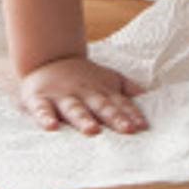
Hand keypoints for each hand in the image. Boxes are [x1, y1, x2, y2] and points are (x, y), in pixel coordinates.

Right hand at [19, 56, 147, 135]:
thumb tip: (148, 97)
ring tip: (92, 130)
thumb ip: (127, 89)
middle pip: (101, 106)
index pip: (120, 104)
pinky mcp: (39, 100)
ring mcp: (62, 97)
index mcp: (101, 91)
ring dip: (84, 120)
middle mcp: (84, 93)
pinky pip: (42, 110)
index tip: (142, 126)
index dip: (132, 114)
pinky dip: (45, 118)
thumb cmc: (82, 76)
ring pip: (75, 109)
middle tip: (127, 130)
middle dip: (115, 118)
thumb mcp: (107, 78)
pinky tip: (51, 127)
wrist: (46, 58)